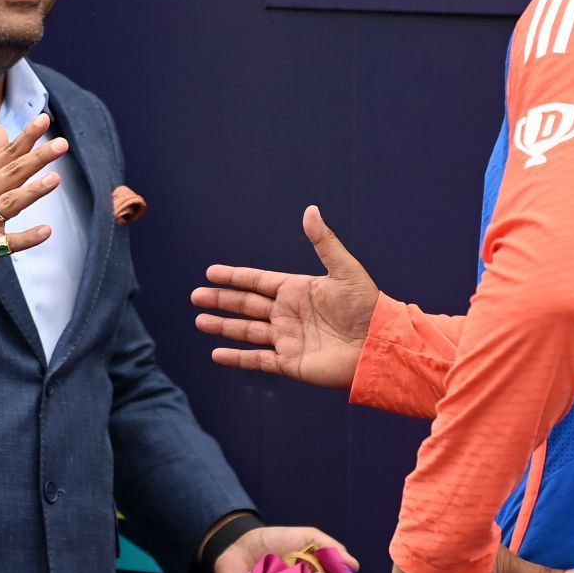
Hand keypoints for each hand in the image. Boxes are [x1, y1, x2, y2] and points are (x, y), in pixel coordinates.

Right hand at [0, 117, 67, 289]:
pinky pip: (9, 243)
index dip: (26, 137)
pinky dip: (27, 237)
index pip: (6, 154)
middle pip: (12, 173)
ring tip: (55, 179)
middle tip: (61, 145)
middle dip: (37, 158)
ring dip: (32, 191)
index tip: (44, 119)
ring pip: (10, 203)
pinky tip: (45, 231)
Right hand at [192, 206, 378, 389]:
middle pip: (246, 305)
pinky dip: (237, 358)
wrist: (378, 345)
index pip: (258, 281)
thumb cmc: (367, 306)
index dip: (234, 277)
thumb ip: (323, 242)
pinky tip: (217, 354)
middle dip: (221, 300)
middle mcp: (288, 314)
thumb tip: (310, 210)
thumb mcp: (345, 270)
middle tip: (195, 295)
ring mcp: (287, 338)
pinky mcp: (290, 362)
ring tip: (200, 320)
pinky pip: (258, 360)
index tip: (211, 272)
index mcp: (297, 290)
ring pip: (247, 331)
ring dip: (223, 326)